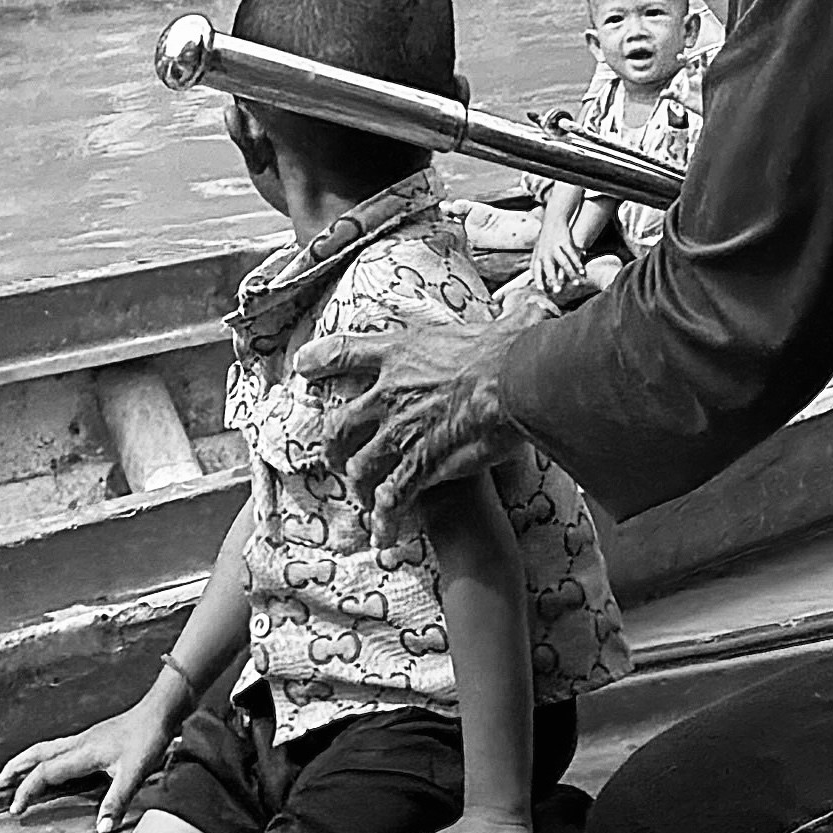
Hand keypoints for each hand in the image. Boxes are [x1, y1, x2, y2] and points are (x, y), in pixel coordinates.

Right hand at [0, 688, 172, 817]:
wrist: (161, 711)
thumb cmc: (148, 737)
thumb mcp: (134, 773)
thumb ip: (117, 801)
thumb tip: (101, 829)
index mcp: (82, 753)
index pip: (44, 773)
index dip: (27, 790)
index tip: (14, 809)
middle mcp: (78, 743)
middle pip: (37, 754)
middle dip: (16, 768)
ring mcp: (86, 739)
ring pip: (47, 748)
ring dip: (27, 760)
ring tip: (15, 772)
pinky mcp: (95, 738)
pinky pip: (60, 748)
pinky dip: (46, 757)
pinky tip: (53, 765)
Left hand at [310, 319, 519, 525]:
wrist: (521, 381)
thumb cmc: (517, 348)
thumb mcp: (507, 318)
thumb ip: (511, 308)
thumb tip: (529, 298)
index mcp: (403, 351)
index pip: (344, 352)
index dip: (319, 360)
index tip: (303, 366)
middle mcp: (390, 392)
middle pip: (340, 424)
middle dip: (332, 446)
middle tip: (335, 457)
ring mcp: (400, 432)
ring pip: (359, 466)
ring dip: (358, 485)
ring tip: (362, 498)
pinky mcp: (419, 465)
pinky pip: (391, 498)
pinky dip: (385, 520)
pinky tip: (385, 534)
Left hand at [525, 217, 594, 308]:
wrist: (553, 220)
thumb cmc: (545, 238)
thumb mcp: (537, 249)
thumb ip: (536, 262)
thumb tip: (532, 277)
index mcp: (538, 255)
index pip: (536, 269)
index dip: (538, 279)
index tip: (541, 288)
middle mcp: (546, 252)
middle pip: (549, 268)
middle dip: (554, 279)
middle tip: (558, 290)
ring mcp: (556, 247)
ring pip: (564, 262)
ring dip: (570, 273)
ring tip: (576, 283)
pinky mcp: (566, 241)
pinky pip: (573, 255)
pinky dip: (578, 263)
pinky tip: (582, 271)